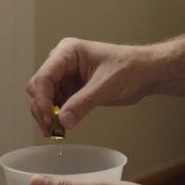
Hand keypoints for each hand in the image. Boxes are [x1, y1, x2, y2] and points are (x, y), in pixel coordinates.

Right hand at [26, 38, 155, 131]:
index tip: (49, 120)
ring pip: (45, 97)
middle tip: (51, 129)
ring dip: (48, 114)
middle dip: (42, 108)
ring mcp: (66, 75)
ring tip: (57, 132)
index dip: (42, 100)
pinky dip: (57, 116)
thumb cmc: (129, 69)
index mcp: (68, 52)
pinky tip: (62, 127)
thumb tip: (62, 121)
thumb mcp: (105, 86)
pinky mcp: (72, 88)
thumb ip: (82, 103)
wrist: (145, 73)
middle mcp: (62, 61)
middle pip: (39, 87)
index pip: (44, 76)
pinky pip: (56, 103)